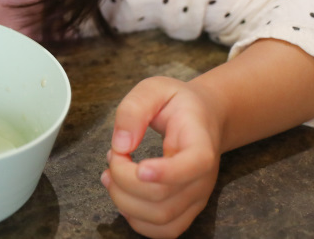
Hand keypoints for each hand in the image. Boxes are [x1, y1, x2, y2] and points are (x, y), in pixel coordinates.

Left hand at [101, 76, 224, 237]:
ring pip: (160, 219)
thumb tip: (121, 145)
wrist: (203, 118)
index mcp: (200, 142)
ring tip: (110, 173)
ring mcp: (196, 197)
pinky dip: (136, 219)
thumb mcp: (154, 89)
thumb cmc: (177, 104)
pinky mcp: (187, 210)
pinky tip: (123, 195)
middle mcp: (203, 176)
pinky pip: (163, 231)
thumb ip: (134, 109)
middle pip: (164, 197)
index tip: (140, 167)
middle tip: (112, 154)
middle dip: (124, 179)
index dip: (166, 172)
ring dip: (124, 201)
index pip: (194, 164)